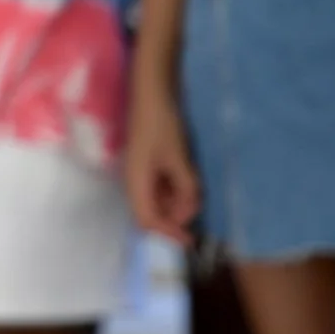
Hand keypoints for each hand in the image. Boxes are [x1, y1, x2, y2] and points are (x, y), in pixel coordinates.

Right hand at [124, 81, 201, 244]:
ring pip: (161, 199)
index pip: (147, 221)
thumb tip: (191, 212)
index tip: (191, 240)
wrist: (153, 93)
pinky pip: (164, 186)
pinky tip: (189, 177)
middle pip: (154, 212)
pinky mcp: (151, 164)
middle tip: (198, 201)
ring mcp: (143, 172)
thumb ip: (185, 189)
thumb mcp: (178, 159)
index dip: (167, 233)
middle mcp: (136, 181)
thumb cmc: (161, 125)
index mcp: (136, 182)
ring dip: (180, 199)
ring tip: (195, 185)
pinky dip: (178, 188)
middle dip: (177, 213)